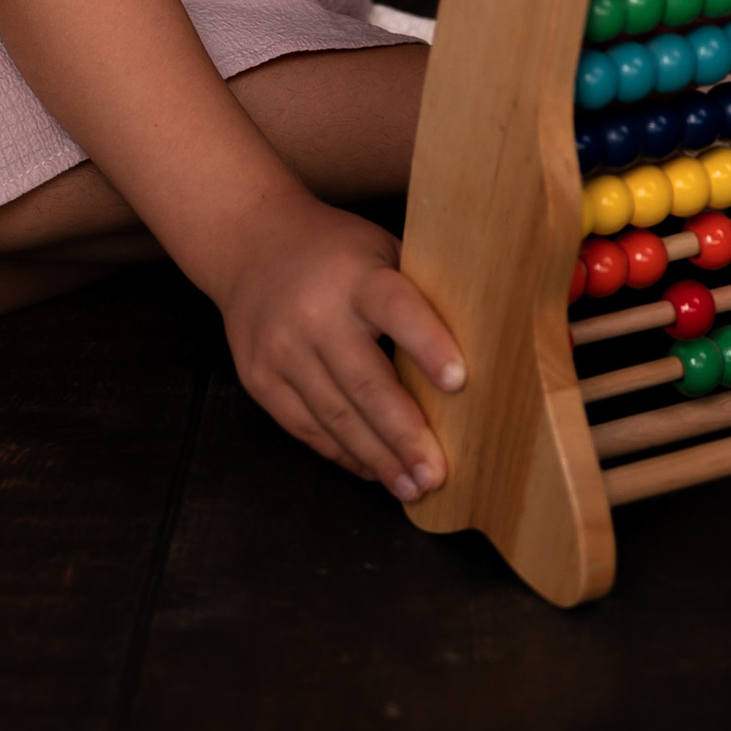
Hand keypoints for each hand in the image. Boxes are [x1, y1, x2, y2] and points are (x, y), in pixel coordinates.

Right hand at [217, 191, 465, 502]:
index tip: (460, 382)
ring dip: (378, 458)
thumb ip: (418, 291)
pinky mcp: (260, 379)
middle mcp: (315, 314)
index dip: (428, 345)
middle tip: (437, 473)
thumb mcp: (380, 249)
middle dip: (405, 435)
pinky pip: (306, 428)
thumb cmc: (336, 251)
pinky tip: (373, 469)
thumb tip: (480, 342)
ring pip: (336, 417)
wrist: (251, 243)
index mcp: (356, 276)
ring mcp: (282, 350)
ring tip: (412, 486)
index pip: (397, 309)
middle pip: (366, 383)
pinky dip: (343, 453)